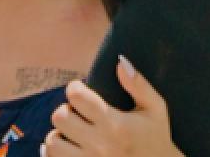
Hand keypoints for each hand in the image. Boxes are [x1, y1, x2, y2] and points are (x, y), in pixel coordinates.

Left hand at [47, 59, 179, 156]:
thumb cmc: (156, 137)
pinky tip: (70, 147)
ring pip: (53, 142)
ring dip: (59, 134)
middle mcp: (100, 144)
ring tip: (73, 132)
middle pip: (60, 117)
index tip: (80, 90)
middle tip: (78, 113)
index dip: (75, 88)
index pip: (77, 97)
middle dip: (66, 110)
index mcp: (116, 124)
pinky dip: (56, 152)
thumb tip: (120, 61)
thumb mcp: (156, 109)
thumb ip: (138, 84)